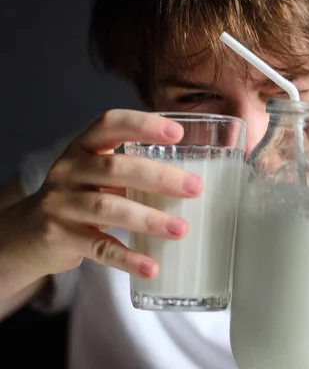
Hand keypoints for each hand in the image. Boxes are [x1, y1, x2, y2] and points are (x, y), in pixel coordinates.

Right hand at [13, 110, 201, 278]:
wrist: (30, 232)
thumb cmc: (81, 196)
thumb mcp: (98, 173)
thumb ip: (133, 169)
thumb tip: (194, 178)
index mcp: (83, 147)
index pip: (111, 124)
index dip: (143, 125)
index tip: (178, 133)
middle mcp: (69, 171)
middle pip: (115, 167)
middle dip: (159, 177)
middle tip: (195, 188)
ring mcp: (62, 204)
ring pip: (108, 207)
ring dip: (148, 219)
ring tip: (181, 229)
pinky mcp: (60, 237)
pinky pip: (98, 248)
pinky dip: (127, 258)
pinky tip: (151, 267)